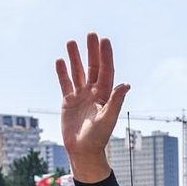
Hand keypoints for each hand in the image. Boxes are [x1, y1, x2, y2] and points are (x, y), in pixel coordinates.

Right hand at [55, 33, 130, 182]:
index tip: (104, 40)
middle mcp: (94, 93)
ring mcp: (81, 96)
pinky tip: (60, 60)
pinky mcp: (68, 102)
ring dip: (75, 57)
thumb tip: (126, 84)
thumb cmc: (98, 138)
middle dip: (91, 51)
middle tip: (91, 34)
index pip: (106, 71)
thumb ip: (116, 100)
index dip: (106, 56)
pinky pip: (65, 83)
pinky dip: (62, 72)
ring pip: (77, 72)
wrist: (83, 151)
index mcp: (106, 95)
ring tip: (71, 42)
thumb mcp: (108, 119)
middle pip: (93, 67)